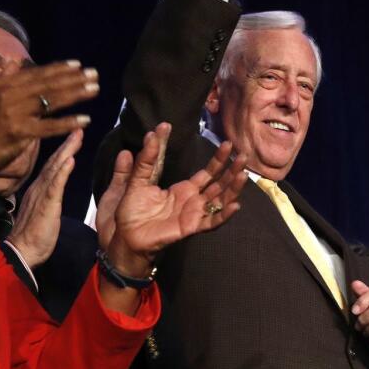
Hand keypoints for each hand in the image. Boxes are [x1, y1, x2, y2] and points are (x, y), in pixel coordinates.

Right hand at [0, 62, 96, 190]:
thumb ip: (3, 79)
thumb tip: (14, 61)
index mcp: (0, 84)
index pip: (35, 74)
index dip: (58, 69)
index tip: (77, 65)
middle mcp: (7, 94)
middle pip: (47, 84)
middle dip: (73, 78)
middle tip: (94, 73)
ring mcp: (14, 113)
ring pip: (51, 100)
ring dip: (76, 93)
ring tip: (95, 89)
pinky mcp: (19, 132)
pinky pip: (50, 126)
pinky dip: (68, 122)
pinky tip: (85, 120)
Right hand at [6, 129, 81, 267]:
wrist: (22, 252)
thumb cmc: (33, 235)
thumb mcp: (43, 211)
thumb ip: (48, 197)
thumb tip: (54, 189)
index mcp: (40, 189)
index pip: (53, 165)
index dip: (64, 150)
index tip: (74, 135)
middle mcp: (39, 187)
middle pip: (55, 161)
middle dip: (67, 144)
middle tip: (79, 127)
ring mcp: (42, 194)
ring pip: (55, 168)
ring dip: (67, 150)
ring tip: (77, 135)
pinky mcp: (46, 205)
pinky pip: (55, 186)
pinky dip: (63, 172)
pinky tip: (70, 160)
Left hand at [97, 122, 246, 275]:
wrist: (125, 236)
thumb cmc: (132, 211)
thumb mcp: (139, 179)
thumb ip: (147, 158)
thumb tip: (152, 132)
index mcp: (184, 190)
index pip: (208, 172)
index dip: (219, 159)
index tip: (228, 144)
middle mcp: (194, 201)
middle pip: (219, 184)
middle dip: (232, 170)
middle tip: (243, 155)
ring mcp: (194, 215)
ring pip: (220, 200)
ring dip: (233, 188)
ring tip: (243, 175)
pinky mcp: (190, 227)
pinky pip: (211, 221)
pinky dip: (224, 215)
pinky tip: (235, 205)